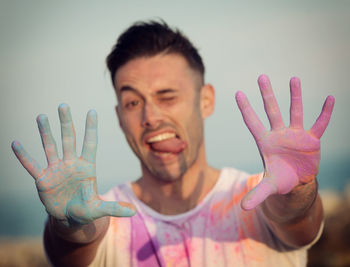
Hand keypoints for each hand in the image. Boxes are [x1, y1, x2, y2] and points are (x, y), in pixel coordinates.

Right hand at [12, 104, 134, 226]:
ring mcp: (56, 170)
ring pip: (50, 147)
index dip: (91, 128)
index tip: (92, 111)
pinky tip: (16, 144)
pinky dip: (24, 156)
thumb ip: (114, 208)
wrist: (69, 218)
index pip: (89, 143)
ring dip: (45, 133)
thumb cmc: (86, 210)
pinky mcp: (43, 179)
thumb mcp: (100, 209)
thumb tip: (133, 212)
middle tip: (63, 105)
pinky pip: (32, 165)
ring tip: (41, 116)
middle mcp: (71, 164)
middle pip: (68, 139)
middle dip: (66, 123)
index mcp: (86, 167)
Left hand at [235, 75, 334, 209]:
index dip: (245, 109)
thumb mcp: (269, 187)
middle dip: (267, 94)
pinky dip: (324, 113)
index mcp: (265, 142)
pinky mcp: (311, 140)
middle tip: (261, 76)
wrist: (296, 181)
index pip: (253, 122)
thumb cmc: (280, 179)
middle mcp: (279, 134)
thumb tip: (244, 208)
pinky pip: (319, 124)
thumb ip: (257, 194)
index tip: (237, 93)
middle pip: (272, 110)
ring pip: (295, 112)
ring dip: (295, 96)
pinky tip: (330, 98)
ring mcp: (296, 135)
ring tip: (294, 78)